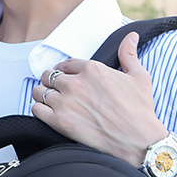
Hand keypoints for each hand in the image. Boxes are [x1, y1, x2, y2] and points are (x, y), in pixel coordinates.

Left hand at [31, 31, 176, 176]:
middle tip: (57, 90)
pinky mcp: (59, 122)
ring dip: (43, 95)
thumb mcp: (138, 76)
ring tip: (50, 101)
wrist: (137, 140)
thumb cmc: (139, 110)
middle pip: (48, 76)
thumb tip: (131, 37)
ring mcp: (65, 102)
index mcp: (91, 69)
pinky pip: (36, 109)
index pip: (65, 64)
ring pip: (39, 91)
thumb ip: (129, 54)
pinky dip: (39, 109)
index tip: (64, 76)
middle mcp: (75, 83)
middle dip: (51, 82)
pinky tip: (48, 112)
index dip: (63, 70)